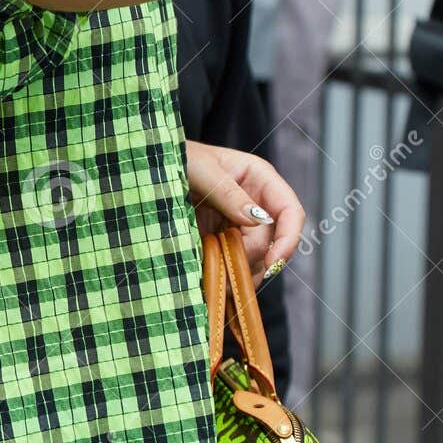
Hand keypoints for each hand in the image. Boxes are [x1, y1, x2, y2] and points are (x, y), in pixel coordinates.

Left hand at [185, 141, 304, 281]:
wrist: (152, 169)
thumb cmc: (179, 158)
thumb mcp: (203, 171)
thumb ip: (229, 194)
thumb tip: (256, 218)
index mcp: (260, 179)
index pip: (290, 213)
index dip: (288, 240)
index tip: (272, 263)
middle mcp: (256, 204)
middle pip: (269, 242)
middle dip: (252, 260)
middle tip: (226, 274)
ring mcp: (239, 224)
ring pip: (254, 258)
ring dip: (239, 273)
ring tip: (218, 284)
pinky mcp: (222, 240)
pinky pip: (232, 263)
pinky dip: (226, 275)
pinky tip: (213, 281)